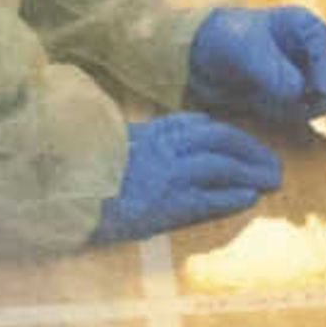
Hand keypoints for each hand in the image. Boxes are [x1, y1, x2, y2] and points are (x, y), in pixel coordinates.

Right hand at [90, 114, 284, 244]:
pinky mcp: (165, 202)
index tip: (238, 141)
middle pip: (219, 138)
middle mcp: (160, 147)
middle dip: (249, 149)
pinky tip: (247, 198)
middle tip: (270, 163)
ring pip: (221, 164)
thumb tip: (144, 149)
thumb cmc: (74, 175)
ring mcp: (165, 173)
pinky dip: (231, 196)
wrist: (55, 190)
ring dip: (250, 171)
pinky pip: (208, 196)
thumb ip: (131, 146)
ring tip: (271, 180)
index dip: (224, 133)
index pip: (194, 124)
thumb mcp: (103, 150)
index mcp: (145, 132)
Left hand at [187, 5, 325, 125]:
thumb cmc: (224, 39)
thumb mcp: (245, 50)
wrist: (201, 55)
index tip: (312, 94)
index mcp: (306, 28)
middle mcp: (314, 49)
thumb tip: (298, 93)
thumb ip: (273, 70)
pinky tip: (264, 105)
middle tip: (296, 106)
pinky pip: (308, 111)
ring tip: (269, 103)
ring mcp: (308, 72)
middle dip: (322, 96)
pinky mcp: (298, 93)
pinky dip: (290, 113)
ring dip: (304, 108)